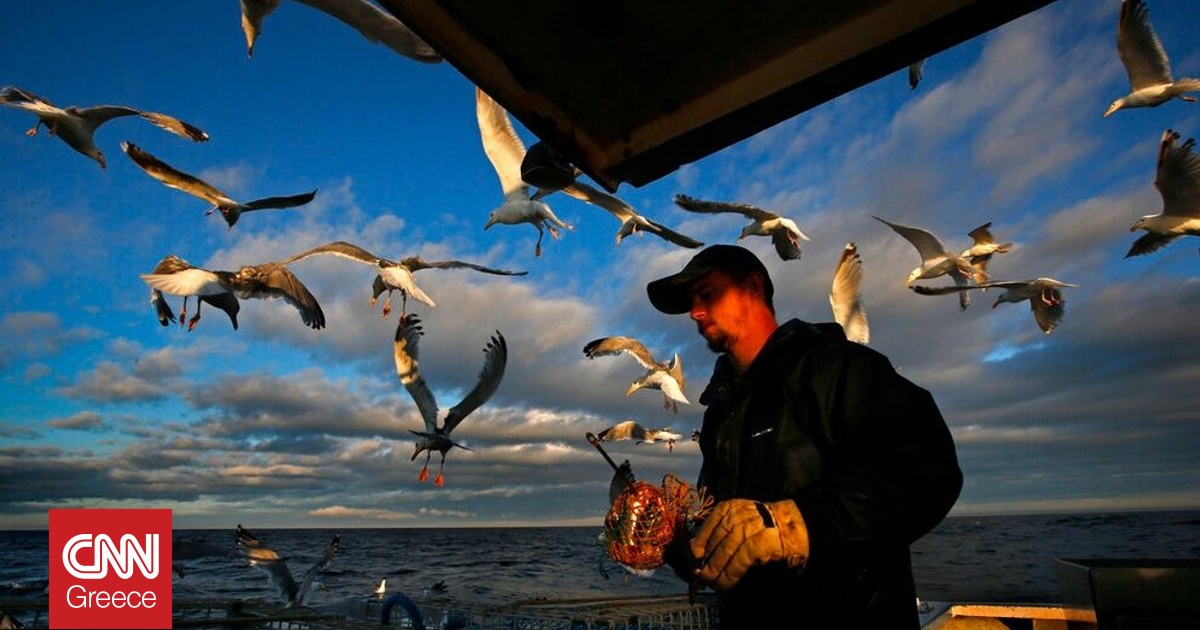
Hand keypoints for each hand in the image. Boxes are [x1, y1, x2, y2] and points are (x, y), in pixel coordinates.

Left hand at [690, 498, 808, 590]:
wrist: (797, 525)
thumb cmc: (765, 528)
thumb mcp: (740, 523)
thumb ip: (722, 534)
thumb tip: (700, 555)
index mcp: (730, 507)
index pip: (708, 526)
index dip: (698, 544)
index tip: (693, 559)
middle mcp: (739, 514)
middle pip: (716, 539)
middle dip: (707, 560)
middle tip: (702, 576)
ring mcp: (752, 526)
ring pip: (726, 549)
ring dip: (717, 569)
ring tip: (712, 582)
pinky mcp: (763, 540)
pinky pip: (741, 559)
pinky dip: (731, 573)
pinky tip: (727, 583)